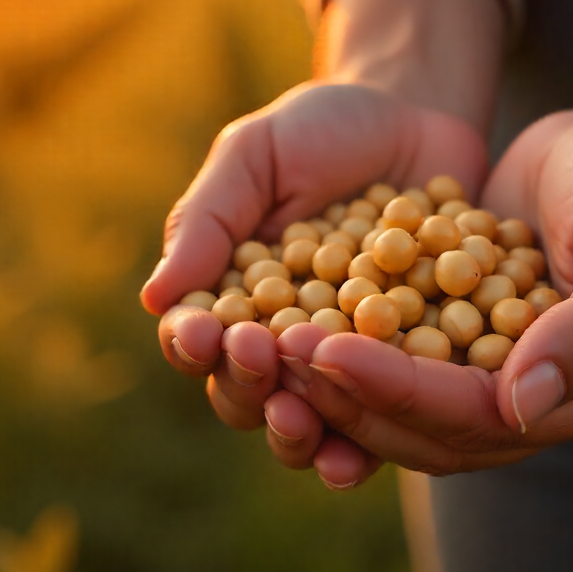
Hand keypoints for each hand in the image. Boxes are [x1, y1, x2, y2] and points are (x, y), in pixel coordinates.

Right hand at [141, 82, 486, 456]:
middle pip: (249, 391)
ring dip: (300, 433)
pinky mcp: (413, 364)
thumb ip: (209, 219)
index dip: (195, 343)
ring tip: (301, 424)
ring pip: (313, 420)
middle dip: (246, 387)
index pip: (198, 336)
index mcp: (234, 296)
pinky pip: (392, 413)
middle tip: (260, 364)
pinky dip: (379, 437)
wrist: (418, 115)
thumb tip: (153, 298)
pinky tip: (366, 456)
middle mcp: (284, 339)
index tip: (205, 333)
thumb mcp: (257, 154)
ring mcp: (350, 358)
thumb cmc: (322, 130)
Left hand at [275, 44, 572, 484]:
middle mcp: (540, 404)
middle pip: (430, 429)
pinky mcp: (463, 343)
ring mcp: (499, 377)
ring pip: (403, 409)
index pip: (481, 417)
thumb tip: (519, 406)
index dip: (401, 392)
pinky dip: (345, 349)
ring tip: (266, 347)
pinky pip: (396, 361)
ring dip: (334, 385)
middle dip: (349, 396)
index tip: (326, 354)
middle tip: (273, 356)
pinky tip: (287, 322)